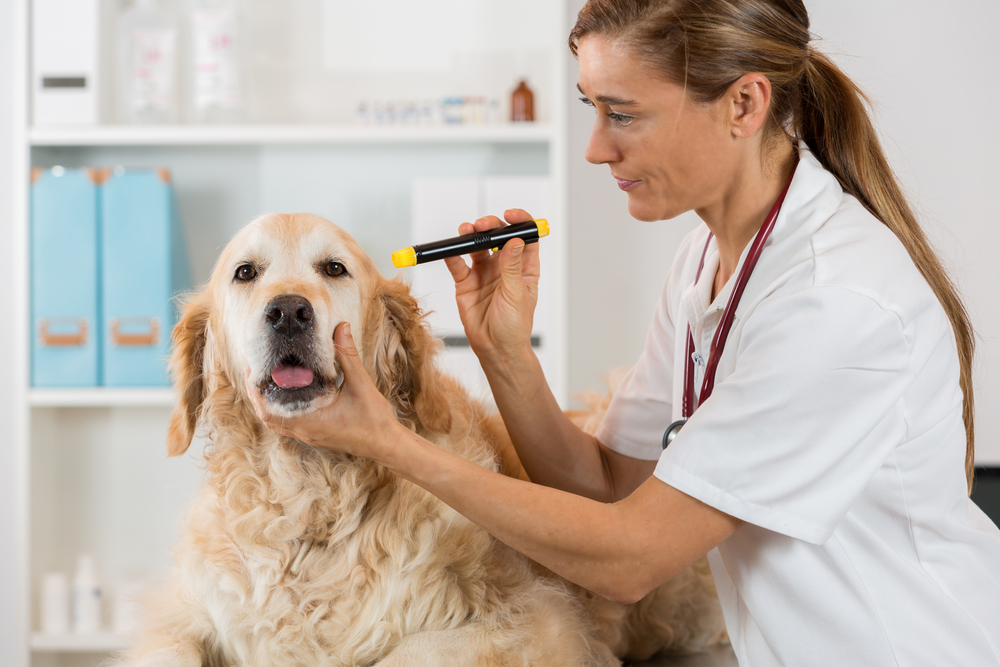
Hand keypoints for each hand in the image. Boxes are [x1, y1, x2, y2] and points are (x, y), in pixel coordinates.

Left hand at [245, 322, 401, 459]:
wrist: (387, 444)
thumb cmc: (374, 420)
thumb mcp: (360, 384)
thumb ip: (348, 356)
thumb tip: (342, 327)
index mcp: (309, 420)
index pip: (268, 408)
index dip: (256, 388)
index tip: (254, 366)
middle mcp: (304, 431)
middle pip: (266, 415)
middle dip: (258, 392)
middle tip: (257, 367)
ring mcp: (308, 435)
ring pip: (276, 420)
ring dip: (268, 400)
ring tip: (269, 377)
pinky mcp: (314, 435)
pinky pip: (288, 421)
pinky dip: (281, 406)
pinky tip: (288, 390)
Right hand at [443, 209, 539, 361]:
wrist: (495, 348)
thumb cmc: (514, 326)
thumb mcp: (517, 294)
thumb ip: (512, 267)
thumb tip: (514, 241)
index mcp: (524, 267)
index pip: (524, 236)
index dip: (519, 222)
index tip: (510, 216)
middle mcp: (504, 266)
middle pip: (497, 236)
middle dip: (490, 226)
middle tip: (483, 225)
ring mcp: (484, 273)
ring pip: (477, 246)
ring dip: (471, 236)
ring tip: (466, 231)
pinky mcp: (466, 282)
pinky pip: (458, 264)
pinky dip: (453, 255)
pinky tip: (451, 251)